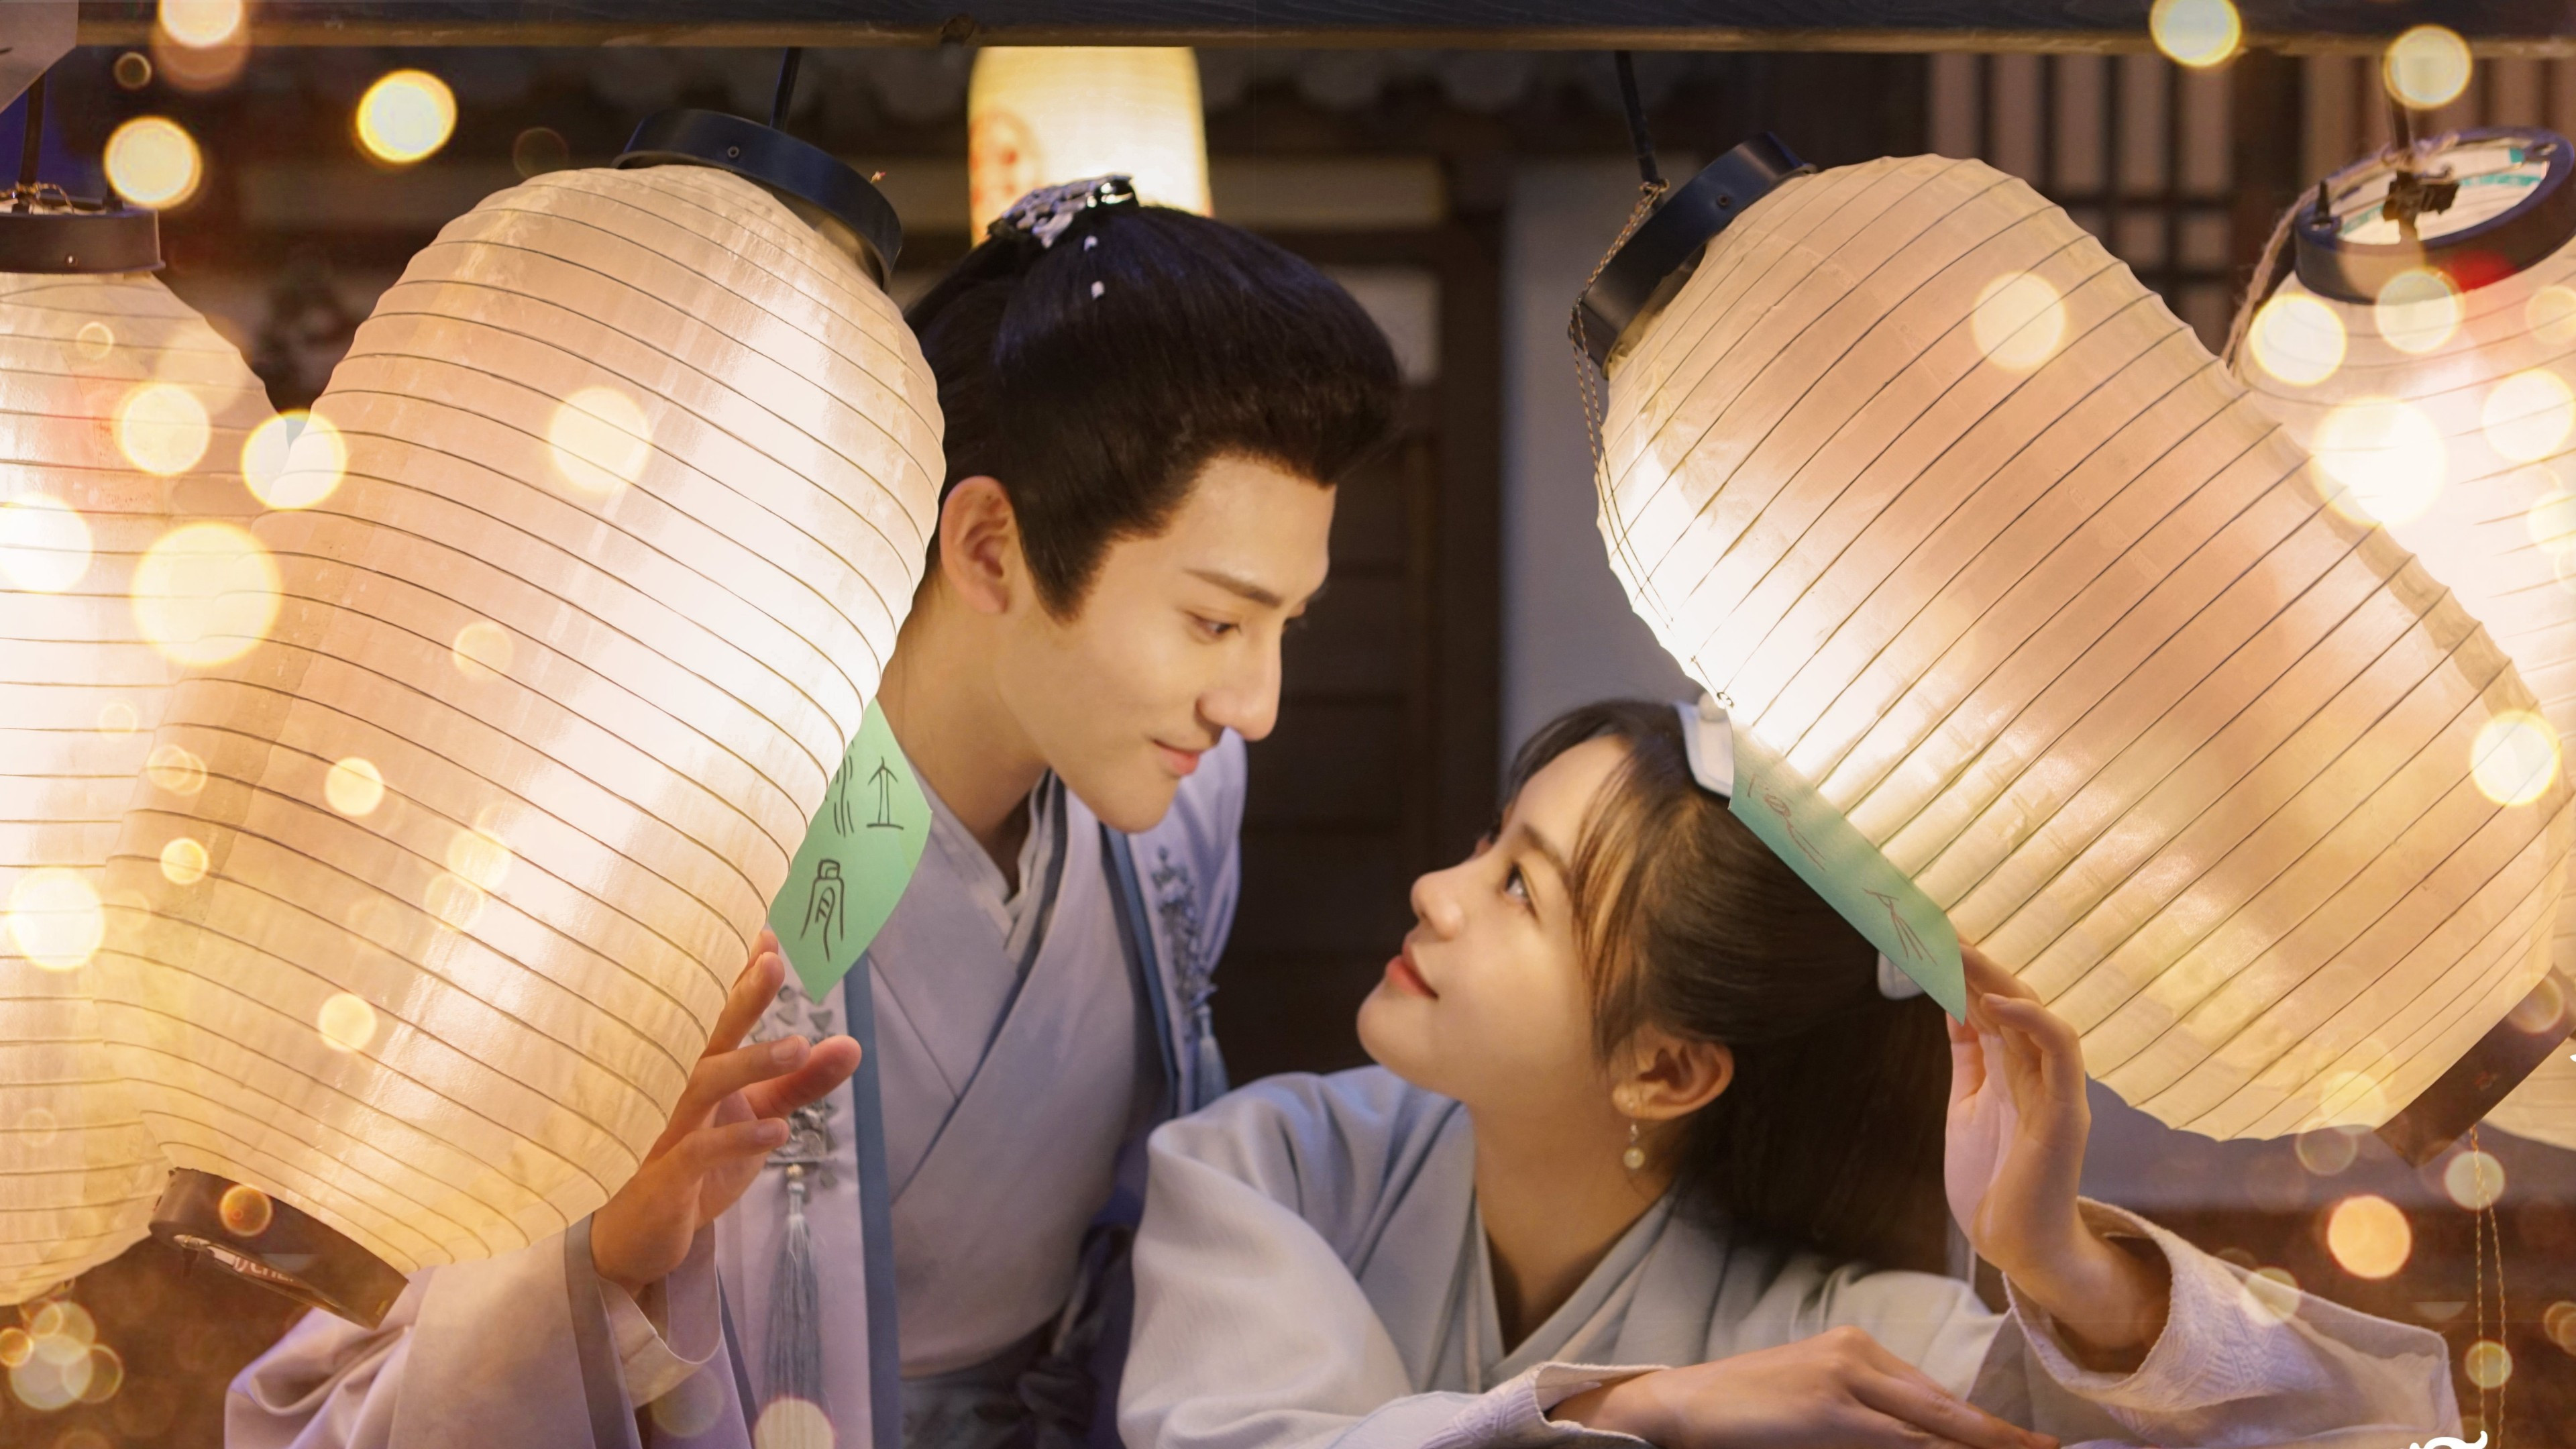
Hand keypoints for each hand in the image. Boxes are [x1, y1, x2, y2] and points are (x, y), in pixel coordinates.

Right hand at [589, 930, 862, 1297]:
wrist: (637, 1237)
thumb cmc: (693, 1162)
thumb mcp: (756, 1117)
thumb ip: (800, 1082)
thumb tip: (852, 1043)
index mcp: (693, 1066)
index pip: (713, 1012)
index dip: (737, 974)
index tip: (767, 937)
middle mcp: (672, 1088)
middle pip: (704, 1035)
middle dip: (738, 998)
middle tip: (772, 963)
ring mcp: (662, 1129)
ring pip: (700, 1084)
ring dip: (748, 1063)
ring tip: (798, 1046)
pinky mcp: (662, 1176)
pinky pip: (696, 1151)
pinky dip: (736, 1138)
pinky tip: (776, 1131)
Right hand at [1554, 1324, 2055, 1448]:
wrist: (1681, 1405)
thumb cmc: (1744, 1414)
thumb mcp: (1812, 1407)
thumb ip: (1863, 1417)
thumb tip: (1922, 1437)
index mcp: (1855, 1347)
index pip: (1932, 1397)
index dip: (1982, 1429)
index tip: (2026, 1447)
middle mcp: (1857, 1351)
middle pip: (1943, 1406)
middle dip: (1999, 1439)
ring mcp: (1844, 1376)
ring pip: (1930, 1422)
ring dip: (1980, 1445)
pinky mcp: (1829, 1407)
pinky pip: (1899, 1438)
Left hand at [1943, 944, 2167, 1364]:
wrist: (2016, 1246)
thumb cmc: (1994, 1179)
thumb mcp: (1968, 1104)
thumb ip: (1968, 1056)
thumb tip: (1949, 1004)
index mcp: (2012, 1067)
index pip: (1989, 1002)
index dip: (1961, 967)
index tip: (1925, 933)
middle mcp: (2038, 1070)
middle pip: (2010, 999)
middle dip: (1974, 962)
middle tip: (1932, 926)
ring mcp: (2056, 1089)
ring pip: (2035, 1014)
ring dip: (1997, 978)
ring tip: (1958, 948)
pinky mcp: (2067, 1114)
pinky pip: (2061, 1053)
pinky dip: (2033, 1021)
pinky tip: (1997, 1002)